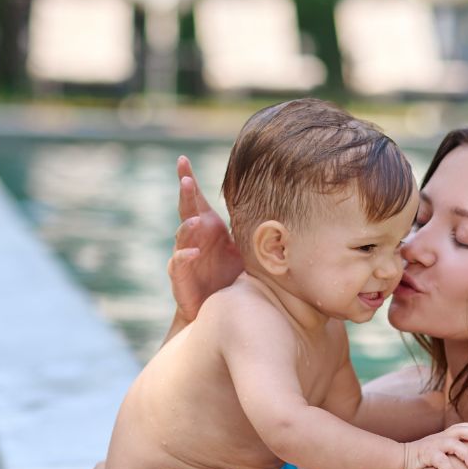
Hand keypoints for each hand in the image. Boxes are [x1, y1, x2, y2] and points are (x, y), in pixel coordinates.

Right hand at [169, 156, 243, 321]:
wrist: (220, 309)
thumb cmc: (236, 275)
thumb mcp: (249, 249)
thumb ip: (259, 231)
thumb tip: (288, 210)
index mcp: (209, 227)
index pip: (197, 199)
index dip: (189, 180)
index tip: (183, 158)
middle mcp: (195, 239)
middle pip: (187, 211)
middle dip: (185, 196)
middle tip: (185, 180)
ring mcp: (186, 257)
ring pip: (181, 237)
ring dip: (187, 228)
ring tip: (196, 221)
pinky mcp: (182, 278)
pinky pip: (179, 265)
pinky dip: (185, 258)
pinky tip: (194, 253)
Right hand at [402, 424, 467, 468]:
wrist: (399, 459)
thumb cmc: (422, 458)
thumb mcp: (438, 450)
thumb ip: (451, 451)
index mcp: (444, 435)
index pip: (461, 427)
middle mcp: (441, 438)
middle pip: (461, 431)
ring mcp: (434, 445)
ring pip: (454, 445)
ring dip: (467, 455)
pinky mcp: (426, 455)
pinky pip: (440, 462)